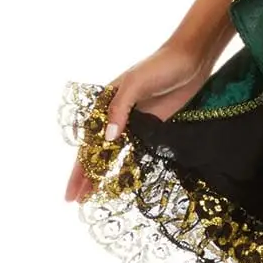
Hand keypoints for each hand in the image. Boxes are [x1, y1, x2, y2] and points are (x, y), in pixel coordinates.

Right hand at [63, 36, 223, 202]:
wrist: (191, 60)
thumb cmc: (161, 66)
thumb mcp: (136, 84)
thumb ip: (120, 109)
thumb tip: (108, 139)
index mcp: (105, 104)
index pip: (88, 142)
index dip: (79, 168)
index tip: (72, 190)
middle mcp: (116, 116)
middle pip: (97, 153)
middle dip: (86, 177)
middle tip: (76, 202)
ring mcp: (134, 123)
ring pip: (113, 156)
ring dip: (103, 176)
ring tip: (92, 198)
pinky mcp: (152, 128)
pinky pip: (136, 152)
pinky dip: (127, 167)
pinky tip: (121, 183)